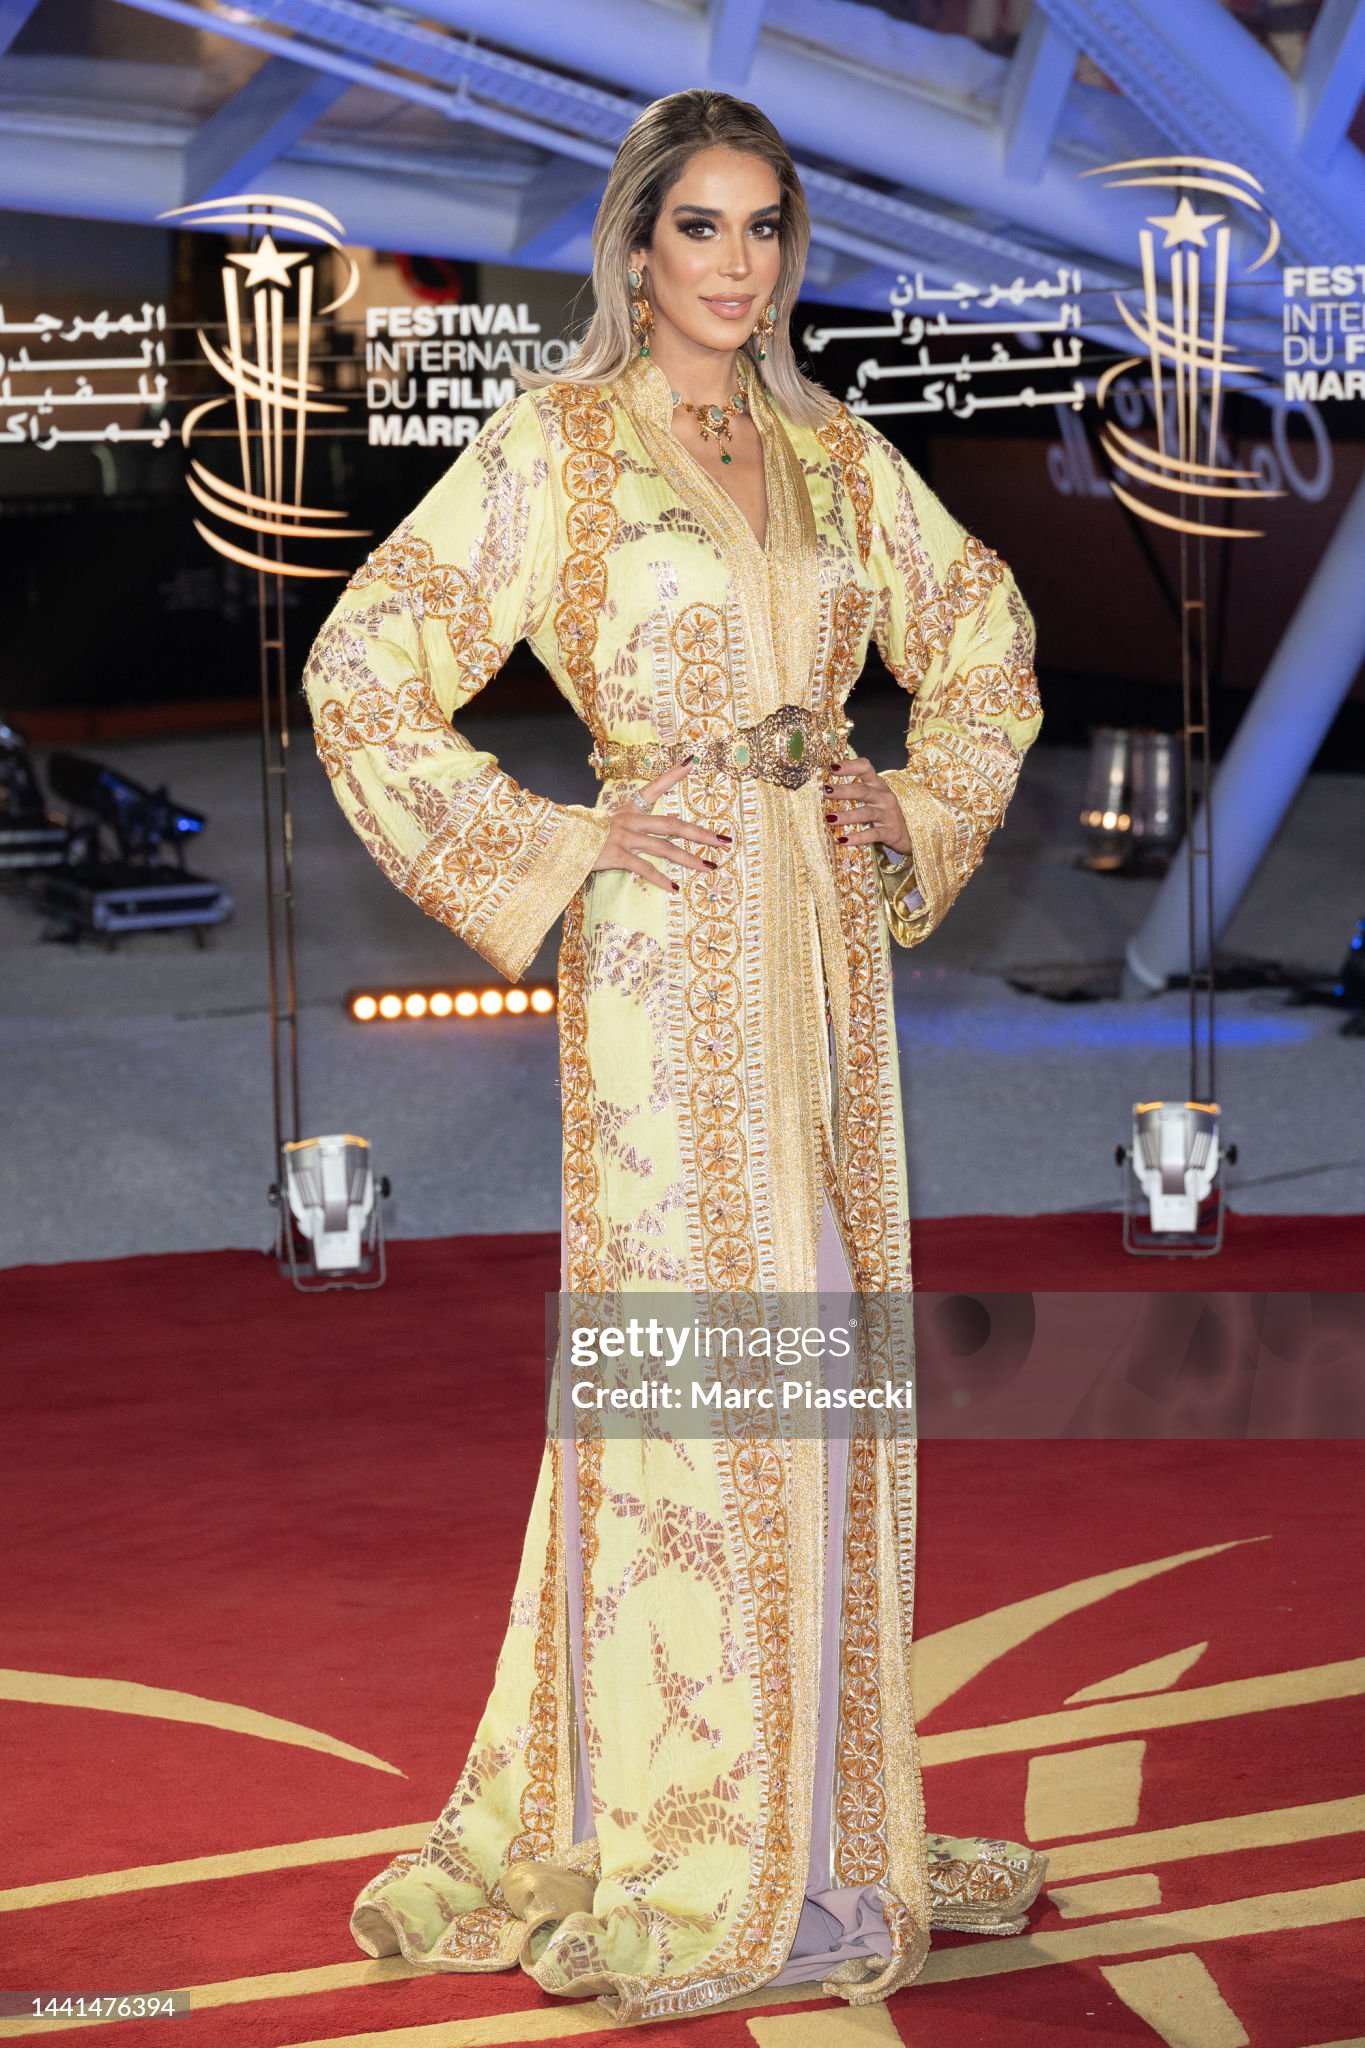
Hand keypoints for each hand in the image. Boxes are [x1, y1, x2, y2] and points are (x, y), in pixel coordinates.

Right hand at [590, 755, 732, 891]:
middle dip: (701, 833)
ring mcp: (624, 836)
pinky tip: (674, 888)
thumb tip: (646, 834)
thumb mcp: (606, 823)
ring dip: (689, 859)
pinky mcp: (616, 855)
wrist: (556, 842)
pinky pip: (643, 867)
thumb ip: (627, 826)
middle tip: (724, 840)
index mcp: (628, 808)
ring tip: (708, 867)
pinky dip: (660, 878)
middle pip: (673, 824)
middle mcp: (630, 819)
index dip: (673, 775)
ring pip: (664, 847)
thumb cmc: (582, 836)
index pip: (654, 787)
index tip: (692, 762)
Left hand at [822, 756, 910, 856]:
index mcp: (877, 784)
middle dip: (844, 791)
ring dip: (847, 816)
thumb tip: (825, 789)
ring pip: (866, 813)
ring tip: (829, 818)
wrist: (909, 832)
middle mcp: (883, 797)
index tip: (832, 767)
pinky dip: (858, 838)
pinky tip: (843, 840)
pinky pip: (872, 834)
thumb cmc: (883, 811)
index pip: (866, 768)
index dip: (850, 766)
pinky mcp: (889, 832)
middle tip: (826, 791)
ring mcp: (888, 814)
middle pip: (863, 791)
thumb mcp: (873, 796)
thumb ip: (856, 790)